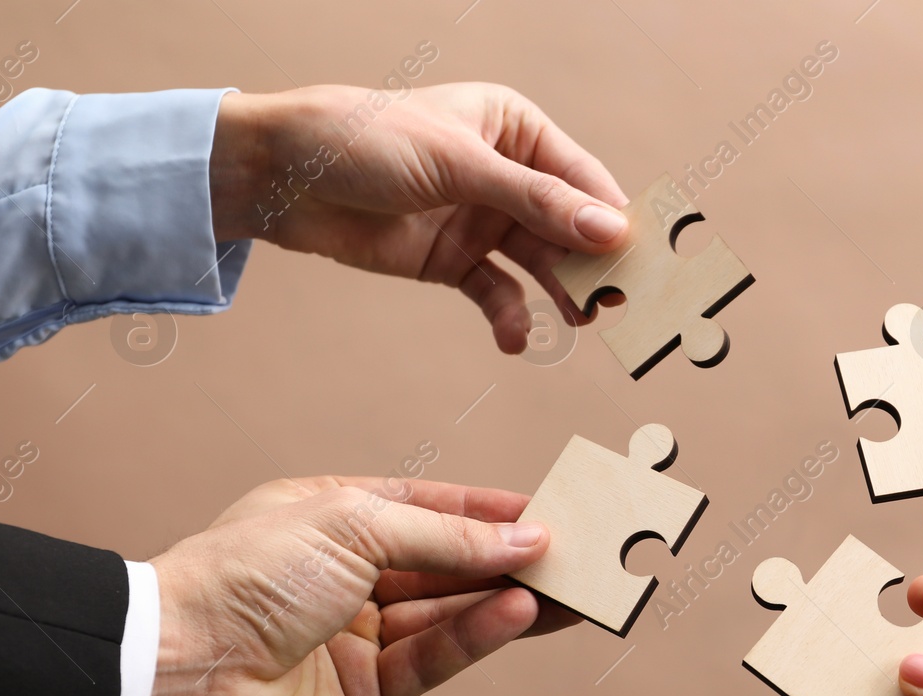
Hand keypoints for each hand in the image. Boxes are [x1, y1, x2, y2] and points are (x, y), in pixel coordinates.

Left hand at [114, 476, 575, 695]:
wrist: (179, 669)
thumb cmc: (246, 575)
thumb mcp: (354, 524)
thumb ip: (449, 536)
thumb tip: (526, 539)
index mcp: (336, 518)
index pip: (433, 510)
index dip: (492, 513)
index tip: (552, 513)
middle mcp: (349, 577)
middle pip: (452, 566)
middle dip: (515, 561)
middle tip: (583, 558)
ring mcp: (359, 639)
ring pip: (453, 615)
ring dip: (512, 600)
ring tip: (572, 591)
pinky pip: (435, 659)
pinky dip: (479, 636)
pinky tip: (521, 613)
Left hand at [210, 83, 629, 353]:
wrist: (281, 177)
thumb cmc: (365, 140)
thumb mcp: (459, 165)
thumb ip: (536, 202)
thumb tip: (610, 231)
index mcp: (515, 128)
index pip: (582, 179)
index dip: (613, 221)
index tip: (641, 262)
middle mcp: (505, 174)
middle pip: (567, 226)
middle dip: (592, 265)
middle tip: (615, 302)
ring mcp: (479, 220)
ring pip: (538, 264)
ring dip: (559, 294)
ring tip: (577, 321)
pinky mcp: (452, 260)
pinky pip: (496, 293)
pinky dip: (510, 317)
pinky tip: (514, 339)